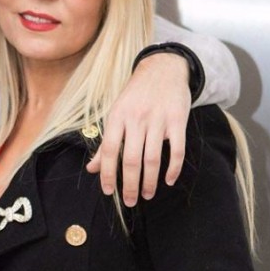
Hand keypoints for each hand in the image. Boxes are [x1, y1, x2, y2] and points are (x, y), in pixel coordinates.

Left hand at [87, 53, 190, 205]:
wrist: (163, 69)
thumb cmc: (135, 96)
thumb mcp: (116, 114)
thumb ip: (106, 142)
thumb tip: (91, 169)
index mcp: (117, 117)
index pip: (108, 150)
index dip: (107, 173)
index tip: (108, 192)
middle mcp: (136, 118)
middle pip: (131, 159)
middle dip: (129, 185)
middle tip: (130, 201)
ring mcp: (157, 119)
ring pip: (152, 158)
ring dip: (150, 181)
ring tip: (148, 195)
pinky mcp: (177, 120)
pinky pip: (176, 149)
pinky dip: (173, 168)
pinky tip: (168, 180)